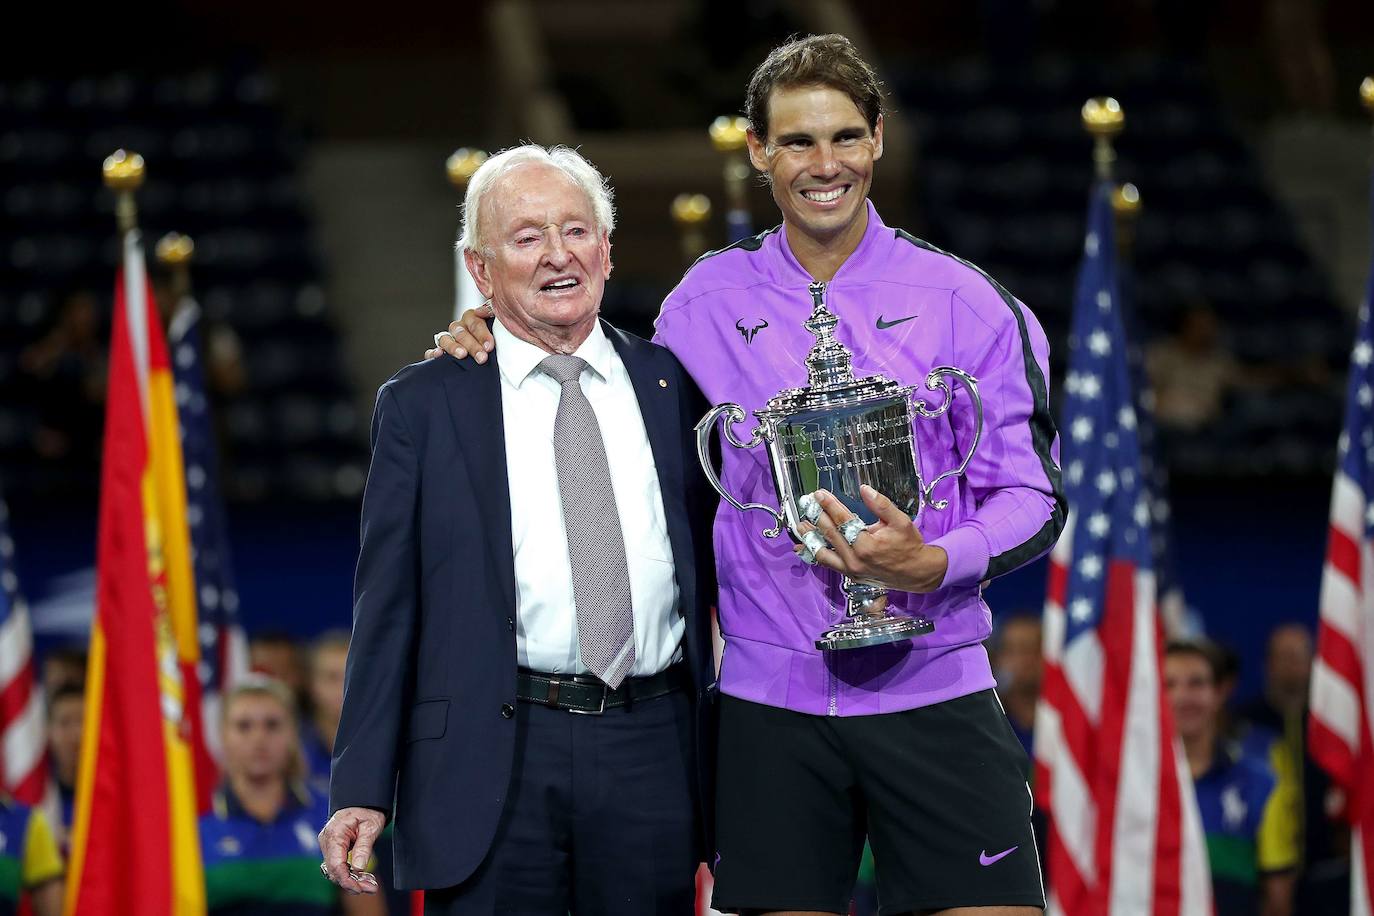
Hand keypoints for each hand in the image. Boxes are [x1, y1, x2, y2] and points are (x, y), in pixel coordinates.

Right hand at [318, 806, 384, 895]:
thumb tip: (358, 868)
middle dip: (352, 883)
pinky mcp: (333, 850)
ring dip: (352, 880)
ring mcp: (328, 846)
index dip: (346, 879)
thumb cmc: (367, 811)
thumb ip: (363, 846)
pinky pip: (339, 866)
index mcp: (334, 834)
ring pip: (336, 871)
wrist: (362, 802)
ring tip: (371, 884)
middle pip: (334, 871)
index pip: (335, 864)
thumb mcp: (370, 826)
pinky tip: (363, 878)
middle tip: (372, 888)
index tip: (360, 888)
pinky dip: (350, 874)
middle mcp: (327, 841)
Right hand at [424, 303, 495, 362]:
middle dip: (472, 345)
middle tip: (481, 357)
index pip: (475, 322)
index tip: (489, 347)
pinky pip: (431, 352)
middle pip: (461, 332)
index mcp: (473, 319)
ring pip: (445, 339)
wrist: (489, 363)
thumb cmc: (495, 345)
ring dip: (453, 346)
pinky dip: (433, 353)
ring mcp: (448, 339)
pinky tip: (439, 355)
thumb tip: (483, 311)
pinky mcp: (439, 352)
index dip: (482, 334)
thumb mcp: (500, 332)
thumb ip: (493, 316)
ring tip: (462, 355)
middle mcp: (459, 328)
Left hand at [795, 486, 947, 593]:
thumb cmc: (909, 545)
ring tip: (801, 524)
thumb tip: (864, 489)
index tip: (819, 494)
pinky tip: (804, 547)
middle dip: (816, 516)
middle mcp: (855, 559)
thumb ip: (881, 504)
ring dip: (810, 537)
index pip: (842, 520)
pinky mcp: (850, 576)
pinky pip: (828, 564)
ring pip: (823, 553)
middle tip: (806, 504)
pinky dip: (815, 554)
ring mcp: (851, 570)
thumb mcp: (901, 521)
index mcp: (867, 545)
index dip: (829, 505)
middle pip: (829, 534)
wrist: (917, 573)